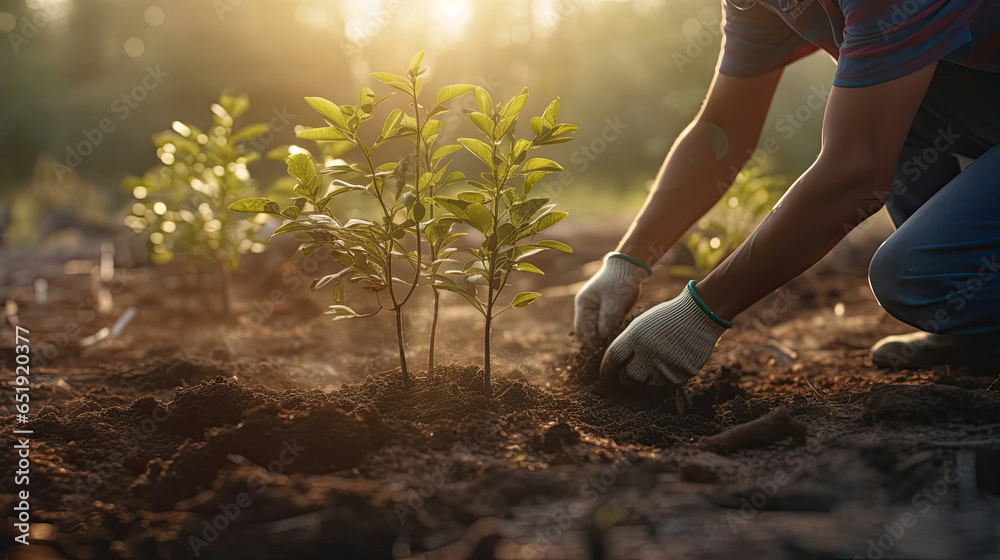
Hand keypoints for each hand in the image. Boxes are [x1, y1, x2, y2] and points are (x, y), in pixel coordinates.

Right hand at [574, 253, 649, 350]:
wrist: (630, 266)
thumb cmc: (619, 281)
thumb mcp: (613, 302)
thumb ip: (607, 320)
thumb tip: (603, 338)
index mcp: (583, 304)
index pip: (582, 329)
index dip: (589, 342)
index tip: (599, 352)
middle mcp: (588, 308)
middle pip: (588, 331)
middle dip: (595, 342)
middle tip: (605, 354)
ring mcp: (597, 309)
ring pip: (598, 330)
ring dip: (603, 338)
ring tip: (611, 348)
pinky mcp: (608, 310)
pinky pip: (607, 326)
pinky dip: (610, 332)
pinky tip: (617, 339)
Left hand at [600, 281, 730, 385]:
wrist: (700, 315)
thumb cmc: (667, 318)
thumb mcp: (642, 324)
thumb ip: (628, 344)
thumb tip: (616, 366)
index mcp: (635, 336)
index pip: (612, 359)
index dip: (606, 371)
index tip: (605, 377)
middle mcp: (648, 352)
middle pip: (629, 378)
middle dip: (626, 379)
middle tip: (628, 378)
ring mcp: (666, 365)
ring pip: (647, 384)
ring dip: (647, 379)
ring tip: (654, 366)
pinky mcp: (681, 374)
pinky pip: (666, 384)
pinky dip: (665, 378)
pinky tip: (670, 365)